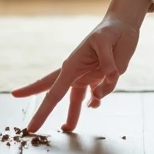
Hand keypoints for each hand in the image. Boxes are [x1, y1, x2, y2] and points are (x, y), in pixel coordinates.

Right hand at [10, 0, 149, 132]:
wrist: (123, 26)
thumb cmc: (110, 30)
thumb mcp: (106, 42)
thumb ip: (107, 65)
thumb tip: (105, 86)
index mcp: (72, 65)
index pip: (54, 92)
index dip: (42, 111)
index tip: (30, 126)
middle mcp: (76, 73)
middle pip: (56, 95)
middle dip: (44, 111)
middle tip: (30, 127)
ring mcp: (87, 77)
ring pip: (77, 100)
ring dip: (74, 113)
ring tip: (68, 127)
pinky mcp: (100, 78)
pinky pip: (96, 96)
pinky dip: (97, 99)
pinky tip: (95, 103)